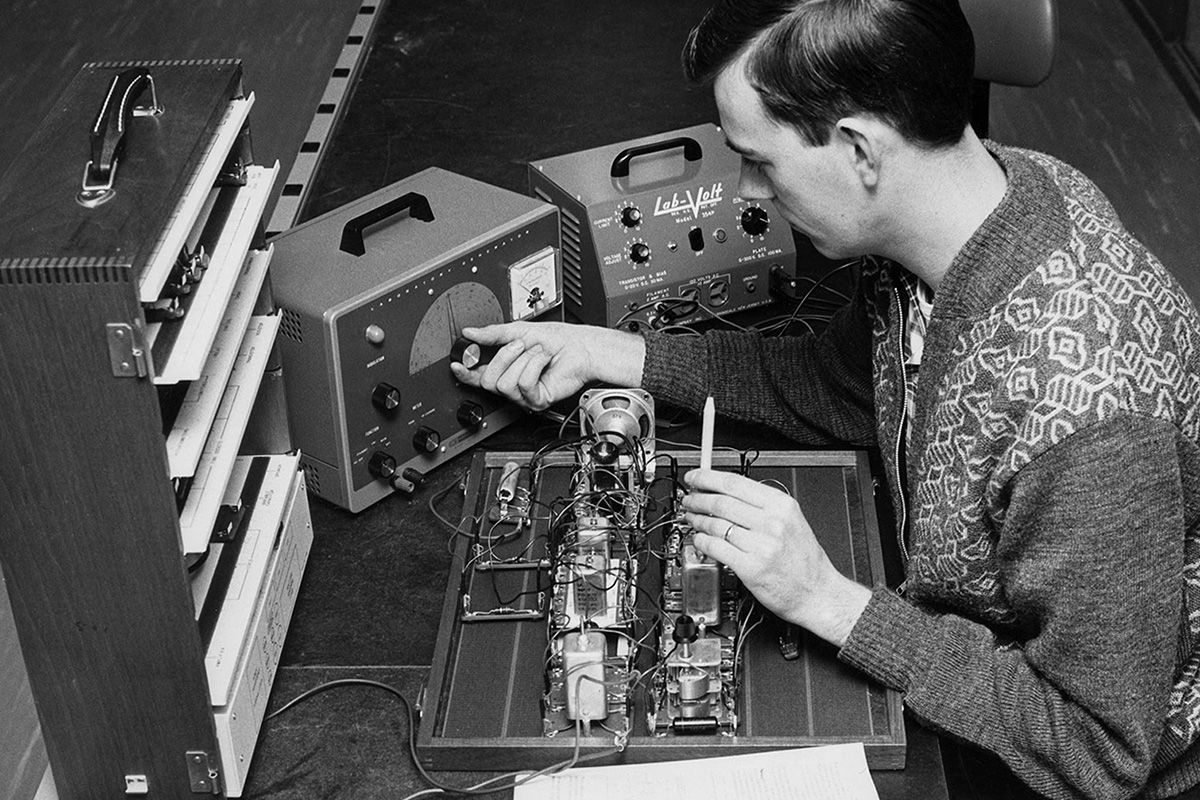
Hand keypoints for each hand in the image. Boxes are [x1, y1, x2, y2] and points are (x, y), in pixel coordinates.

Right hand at [449, 321, 644, 410]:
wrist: (581, 347)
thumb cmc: (558, 341)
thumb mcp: (519, 331)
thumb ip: (493, 334)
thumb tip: (470, 333)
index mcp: (505, 367)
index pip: (478, 376)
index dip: (465, 372)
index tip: (456, 364)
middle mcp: (513, 383)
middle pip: (488, 381)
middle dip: (504, 357)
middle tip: (521, 345)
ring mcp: (525, 394)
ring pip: (504, 384)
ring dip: (523, 360)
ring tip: (538, 354)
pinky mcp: (537, 400)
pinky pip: (523, 385)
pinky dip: (534, 366)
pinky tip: (544, 362)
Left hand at [680, 468, 871, 646]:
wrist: (818, 593)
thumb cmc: (805, 560)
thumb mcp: (791, 521)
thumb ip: (762, 506)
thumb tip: (727, 492)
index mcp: (782, 505)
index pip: (735, 483)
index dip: (708, 478)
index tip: (695, 478)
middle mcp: (772, 522)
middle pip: (722, 501)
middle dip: (698, 499)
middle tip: (689, 500)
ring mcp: (761, 545)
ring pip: (715, 524)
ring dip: (697, 520)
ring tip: (691, 519)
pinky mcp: (750, 567)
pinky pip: (716, 547)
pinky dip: (701, 541)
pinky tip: (699, 539)